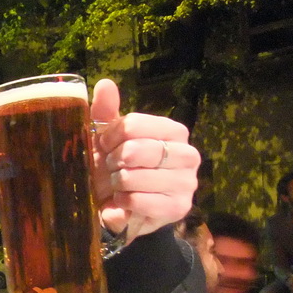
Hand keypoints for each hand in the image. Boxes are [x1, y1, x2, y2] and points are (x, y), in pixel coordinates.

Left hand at [90, 78, 199, 241]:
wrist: (124, 208)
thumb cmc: (118, 168)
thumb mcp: (109, 138)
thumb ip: (106, 112)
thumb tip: (104, 84)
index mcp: (174, 131)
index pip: (134, 125)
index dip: (110, 137)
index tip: (106, 146)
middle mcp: (188, 155)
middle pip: (133, 150)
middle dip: (112, 162)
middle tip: (112, 169)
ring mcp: (186, 183)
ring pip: (132, 177)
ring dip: (115, 183)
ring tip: (118, 186)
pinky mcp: (177, 208)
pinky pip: (136, 200)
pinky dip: (120, 202)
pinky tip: (123, 202)